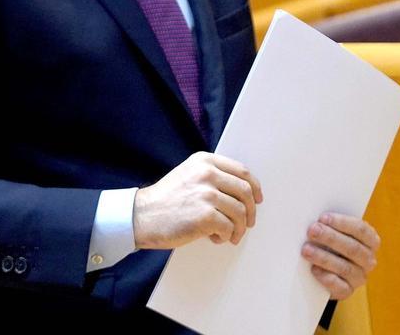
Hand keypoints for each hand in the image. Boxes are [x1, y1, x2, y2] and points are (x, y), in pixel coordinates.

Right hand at [133, 152, 262, 248]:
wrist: (142, 216)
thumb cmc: (165, 200)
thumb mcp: (188, 175)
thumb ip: (212, 177)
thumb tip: (242, 193)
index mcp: (205, 161)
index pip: (242, 171)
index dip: (254, 188)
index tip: (257, 200)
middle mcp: (207, 174)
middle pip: (246, 191)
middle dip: (250, 211)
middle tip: (247, 223)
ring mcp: (206, 194)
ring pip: (240, 212)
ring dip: (238, 228)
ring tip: (229, 235)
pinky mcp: (205, 215)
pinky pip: (229, 227)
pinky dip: (226, 236)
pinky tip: (216, 238)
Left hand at [301, 213, 379, 299]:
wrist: (330, 272)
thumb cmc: (332, 244)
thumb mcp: (336, 233)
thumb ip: (331, 226)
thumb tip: (317, 220)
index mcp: (371, 240)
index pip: (361, 229)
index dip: (342, 222)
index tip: (323, 217)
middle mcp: (368, 259)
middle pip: (352, 248)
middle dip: (330, 238)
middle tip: (312, 230)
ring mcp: (359, 277)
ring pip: (344, 267)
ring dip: (323, 257)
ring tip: (306, 250)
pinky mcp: (347, 291)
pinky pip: (339, 286)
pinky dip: (326, 277)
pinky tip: (314, 269)